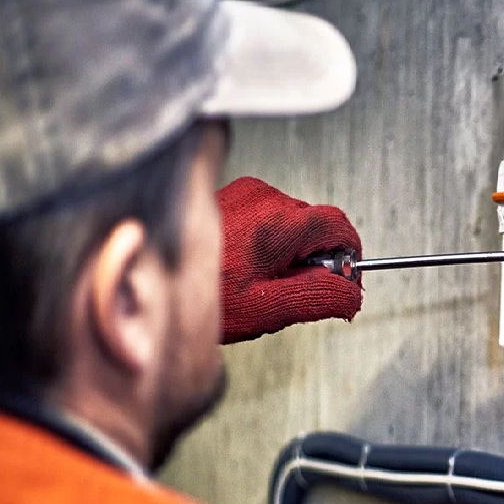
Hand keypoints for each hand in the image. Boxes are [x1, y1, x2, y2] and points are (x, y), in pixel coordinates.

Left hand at [218, 177, 362, 343]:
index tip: (344, 279)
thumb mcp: (268, 310)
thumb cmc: (203, 296)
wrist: (150, 281)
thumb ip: (321, 297)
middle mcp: (263, 199)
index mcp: (276, 224)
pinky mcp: (234, 195)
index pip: (340, 226)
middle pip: (318, 224)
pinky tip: (246, 262)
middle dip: (316, 257)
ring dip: (290, 249)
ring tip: (260, 278)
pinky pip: (270, 216)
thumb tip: (353, 293)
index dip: (348, 256)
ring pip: (294, 221)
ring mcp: (247, 193)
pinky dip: (269, 240)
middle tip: (290, 289)